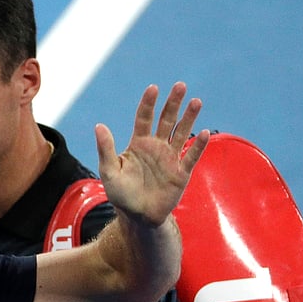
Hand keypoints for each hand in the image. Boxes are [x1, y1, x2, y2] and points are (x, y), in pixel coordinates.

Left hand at [95, 83, 208, 226]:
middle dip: (173, 103)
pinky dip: (198, 146)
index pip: (144, 118)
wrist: (138, 216)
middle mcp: (156, 147)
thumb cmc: (121, 194)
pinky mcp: (181, 172)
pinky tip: (203, 133)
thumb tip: (99, 126)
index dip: (149, 103)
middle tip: (180, 86)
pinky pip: (191, 156)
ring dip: (189, 118)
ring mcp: (170, 158)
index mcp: (138, 143)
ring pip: (181, 133)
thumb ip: (106, 149)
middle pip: (166, 120)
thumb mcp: (109, 171)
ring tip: (196, 101)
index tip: (153, 88)